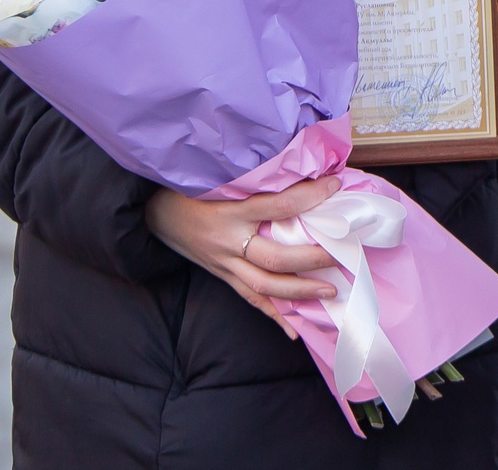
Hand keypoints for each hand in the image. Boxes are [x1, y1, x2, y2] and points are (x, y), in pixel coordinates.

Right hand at [145, 178, 343, 334]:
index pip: (278, 205)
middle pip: (275, 257)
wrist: (153, 212)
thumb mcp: (219, 177)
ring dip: (299, 291)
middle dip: (311, 259)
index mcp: (230, 210)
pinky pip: (250, 298)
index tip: (335, 185)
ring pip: (265, 285)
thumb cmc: (189, 188)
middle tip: (344, 254)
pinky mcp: (222, 276)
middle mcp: (228, 241)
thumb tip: (300, 167)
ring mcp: (224, 264)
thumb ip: (255, 177)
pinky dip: (273, 315)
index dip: (308, 197)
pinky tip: (294, 329)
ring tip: (331, 291)